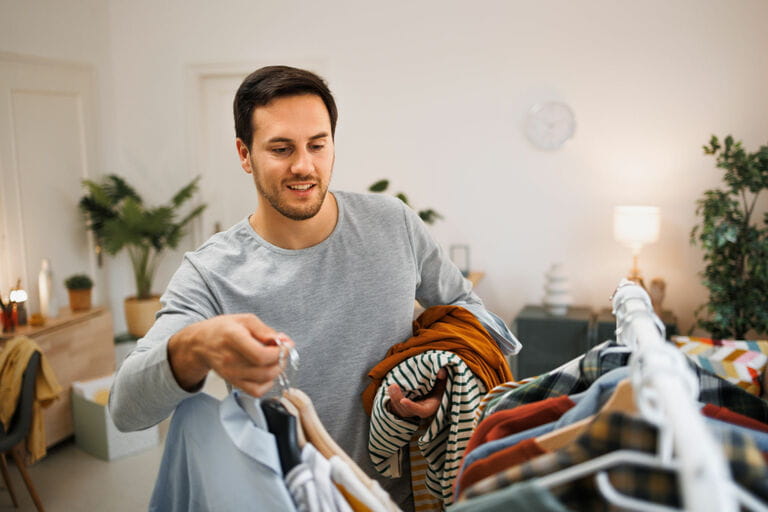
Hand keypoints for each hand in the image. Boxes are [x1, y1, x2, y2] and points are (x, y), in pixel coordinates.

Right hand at [168, 314, 293, 396]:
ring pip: (263, 381)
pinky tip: (266, 372)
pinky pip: (256, 391)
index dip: (279, 353)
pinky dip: (267, 384)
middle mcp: (230, 359)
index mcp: (233, 338)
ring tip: (274, 359)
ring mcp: (231, 374)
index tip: (286, 346)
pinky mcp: (233, 383)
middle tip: (282, 351)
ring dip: (276, 370)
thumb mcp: (245, 320)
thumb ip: (266, 331)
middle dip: (281, 361)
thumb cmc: (222, 329)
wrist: (200, 343)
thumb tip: (285, 341)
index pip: (260, 355)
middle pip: (265, 370)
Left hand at [387, 368, 446, 419]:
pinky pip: (396, 407)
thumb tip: (440, 372)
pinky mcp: (405, 407)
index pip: (422, 411)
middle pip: (407, 411)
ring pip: (400, 410)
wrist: (433, 384)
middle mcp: (421, 410)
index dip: (412, 407)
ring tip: (391, 386)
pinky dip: (392, 399)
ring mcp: (412, 409)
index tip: (403, 400)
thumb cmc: (439, 382)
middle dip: (398, 400)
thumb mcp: (443, 379)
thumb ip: (443, 375)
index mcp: (432, 406)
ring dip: (393, 399)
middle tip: (393, 386)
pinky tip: (390, 388)